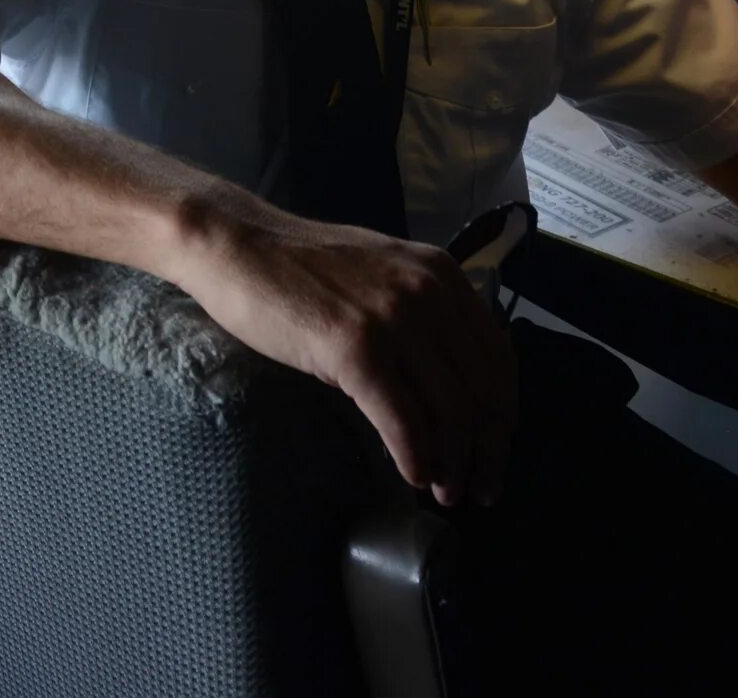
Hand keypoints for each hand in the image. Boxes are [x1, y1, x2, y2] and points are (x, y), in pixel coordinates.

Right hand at [169, 189, 517, 505]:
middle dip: (487, 451)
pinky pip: (403, 421)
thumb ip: (422, 312)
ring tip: (444, 492)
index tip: (494, 450)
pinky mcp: (355, 349)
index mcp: (442, 276)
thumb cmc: (298, 266)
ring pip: (450, 412)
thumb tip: (451, 380)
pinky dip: (415, 458)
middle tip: (479, 490)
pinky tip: (411, 476)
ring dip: (453, 464)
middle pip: (483, 392)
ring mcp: (393, 321)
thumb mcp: (381, 276)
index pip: (498, 359)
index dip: (502, 415)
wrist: (235, 244)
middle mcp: (428, 295)